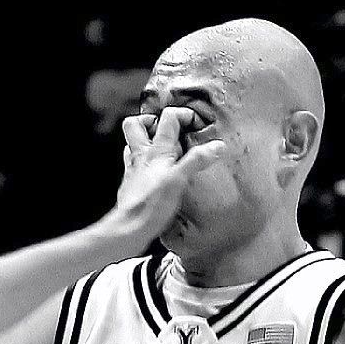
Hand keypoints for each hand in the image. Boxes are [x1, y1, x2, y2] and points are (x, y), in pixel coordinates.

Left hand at [105, 106, 225, 251]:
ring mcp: (133, 170)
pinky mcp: (130, 185)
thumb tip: (216, 145)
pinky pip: (134, 165)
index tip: (195, 124)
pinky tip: (155, 173)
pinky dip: (144, 164)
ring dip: (145, 142)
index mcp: (155, 151)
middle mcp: (141, 156)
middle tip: (165, 128)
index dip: (183, 115)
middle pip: (134, 125)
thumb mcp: (179, 180)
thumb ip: (196, 160)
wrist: (128, 228)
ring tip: (162, 148)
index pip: (168, 118)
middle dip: (150, 120)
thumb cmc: (151, 205)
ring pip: (132, 145)